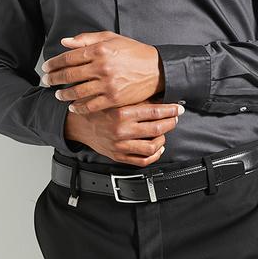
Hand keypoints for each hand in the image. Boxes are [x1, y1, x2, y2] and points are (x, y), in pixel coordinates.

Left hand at [41, 30, 164, 113]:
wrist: (157, 69)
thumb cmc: (134, 52)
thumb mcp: (111, 38)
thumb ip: (86, 39)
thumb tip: (65, 42)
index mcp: (100, 49)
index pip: (69, 57)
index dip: (54, 63)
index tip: (46, 67)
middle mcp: (102, 66)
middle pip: (69, 74)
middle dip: (53, 79)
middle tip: (45, 81)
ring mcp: (108, 84)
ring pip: (77, 91)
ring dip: (63, 94)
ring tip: (57, 95)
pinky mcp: (114, 98)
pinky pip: (90, 105)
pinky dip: (79, 107)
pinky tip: (73, 106)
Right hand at [65, 96, 184, 166]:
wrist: (79, 124)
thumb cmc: (98, 109)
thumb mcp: (116, 99)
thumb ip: (136, 99)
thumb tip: (160, 97)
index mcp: (122, 113)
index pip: (154, 112)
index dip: (170, 111)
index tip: (178, 109)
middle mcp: (122, 130)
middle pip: (156, 129)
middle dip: (170, 123)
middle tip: (175, 118)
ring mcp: (120, 145)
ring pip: (152, 147)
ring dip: (163, 139)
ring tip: (164, 132)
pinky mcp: (118, 156)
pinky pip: (141, 160)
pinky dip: (154, 155)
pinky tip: (158, 148)